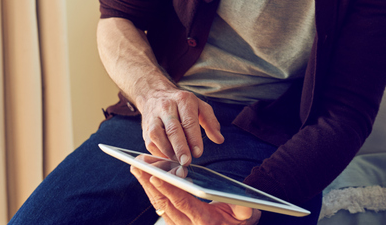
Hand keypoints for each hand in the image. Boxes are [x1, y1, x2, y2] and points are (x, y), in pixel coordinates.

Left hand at [131, 166, 260, 224]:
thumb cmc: (240, 224)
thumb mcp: (248, 216)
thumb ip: (244, 210)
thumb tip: (243, 202)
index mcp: (204, 222)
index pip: (183, 203)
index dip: (169, 189)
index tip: (155, 175)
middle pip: (164, 204)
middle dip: (149, 184)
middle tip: (138, 165)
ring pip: (160, 206)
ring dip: (147, 187)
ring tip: (137, 168)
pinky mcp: (177, 222)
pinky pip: (162, 207)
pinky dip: (154, 192)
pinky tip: (147, 179)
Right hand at [139, 88, 223, 164]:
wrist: (154, 94)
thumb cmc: (181, 104)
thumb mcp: (200, 106)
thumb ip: (210, 122)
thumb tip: (219, 139)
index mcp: (183, 100)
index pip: (189, 120)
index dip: (193, 138)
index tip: (198, 153)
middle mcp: (166, 107)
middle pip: (173, 129)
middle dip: (180, 147)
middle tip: (187, 161)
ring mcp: (153, 117)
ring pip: (158, 136)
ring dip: (168, 151)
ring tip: (178, 162)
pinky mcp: (145, 129)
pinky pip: (150, 143)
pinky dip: (159, 153)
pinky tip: (168, 159)